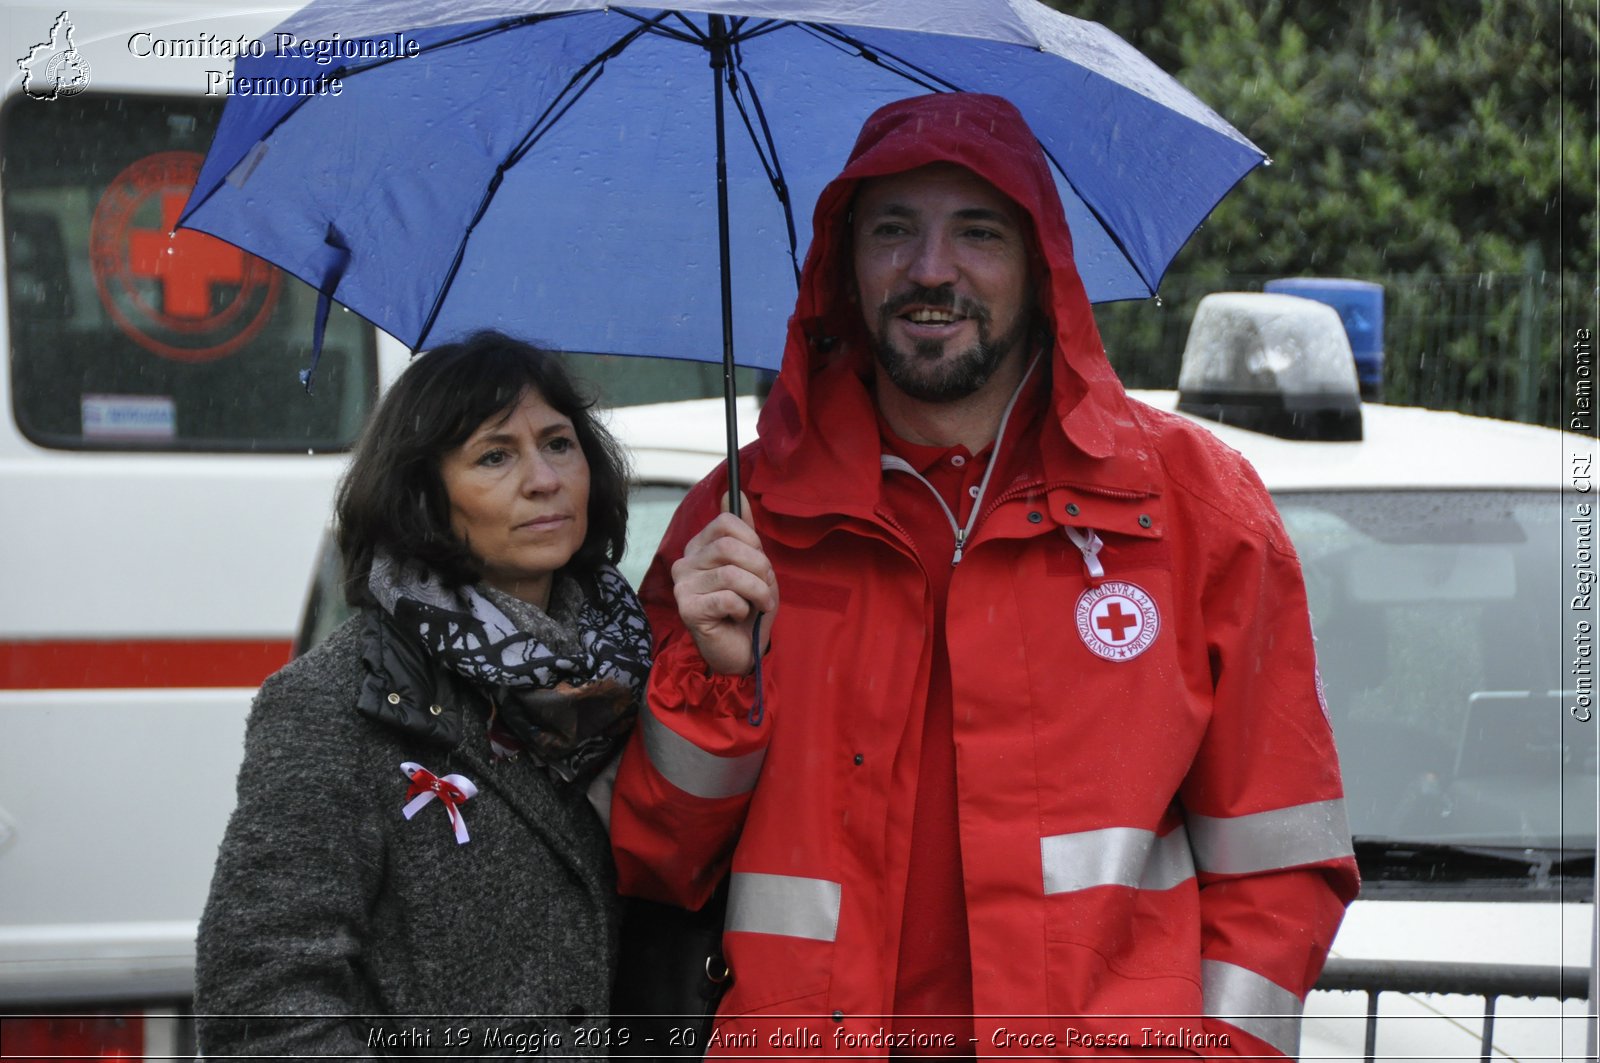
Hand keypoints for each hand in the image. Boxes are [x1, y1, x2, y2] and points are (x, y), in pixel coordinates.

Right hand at [671, 493, 778, 674]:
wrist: (742, 649)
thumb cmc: (748, 607)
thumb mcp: (754, 565)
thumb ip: (744, 531)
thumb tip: (735, 492)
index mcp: (699, 547)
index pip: (725, 523)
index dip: (752, 540)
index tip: (760, 563)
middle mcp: (684, 563)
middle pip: (729, 547)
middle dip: (760, 568)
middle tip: (766, 588)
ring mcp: (682, 586)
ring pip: (731, 574)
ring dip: (757, 591)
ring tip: (760, 604)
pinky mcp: (687, 609)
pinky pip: (727, 598)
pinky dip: (744, 607)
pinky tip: (740, 616)